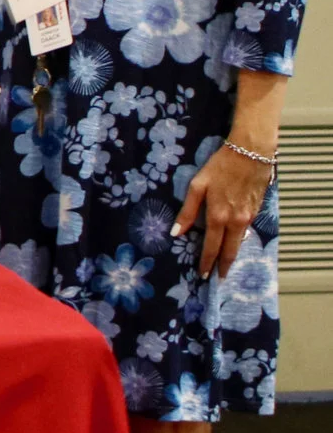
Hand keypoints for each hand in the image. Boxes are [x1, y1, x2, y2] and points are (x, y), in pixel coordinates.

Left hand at [172, 144, 271, 277]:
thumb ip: (187, 211)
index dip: (207, 263)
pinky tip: (233, 243)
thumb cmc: (220, 166)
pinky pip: (246, 231)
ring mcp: (249, 217)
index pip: (212, 247)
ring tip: (224, 265)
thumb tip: (175, 233)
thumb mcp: (198, 185)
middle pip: (230, 251)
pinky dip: (240, 240)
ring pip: (240, 242)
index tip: (204, 276)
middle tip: (217, 279)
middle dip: (223, 266)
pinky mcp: (257, 210)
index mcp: (218, 217)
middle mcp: (236, 221)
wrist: (252, 153)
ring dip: (232, 255)